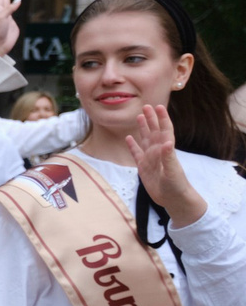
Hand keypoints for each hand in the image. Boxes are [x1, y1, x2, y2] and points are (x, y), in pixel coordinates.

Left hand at [0, 0, 20, 59]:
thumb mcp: (2, 17)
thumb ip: (10, 8)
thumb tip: (18, 0)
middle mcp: (2, 13)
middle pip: (3, 0)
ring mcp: (7, 18)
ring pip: (8, 6)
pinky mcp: (12, 23)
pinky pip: (14, 13)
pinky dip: (15, 7)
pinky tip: (15, 5)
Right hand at [132, 103, 205, 226]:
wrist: (173, 199)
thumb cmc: (176, 185)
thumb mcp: (173, 171)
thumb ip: (169, 156)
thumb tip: (167, 142)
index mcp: (166, 150)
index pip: (165, 130)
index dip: (162, 118)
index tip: (158, 106)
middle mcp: (158, 151)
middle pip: (154, 131)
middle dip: (151, 119)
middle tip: (146, 106)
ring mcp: (150, 158)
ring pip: (145, 139)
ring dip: (143, 128)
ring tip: (139, 117)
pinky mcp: (143, 167)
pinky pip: (136, 153)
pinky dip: (132, 145)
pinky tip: (128, 138)